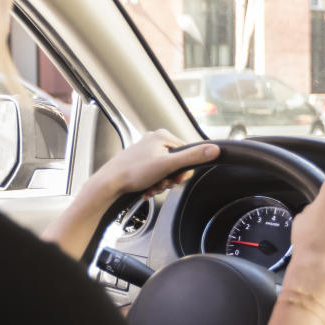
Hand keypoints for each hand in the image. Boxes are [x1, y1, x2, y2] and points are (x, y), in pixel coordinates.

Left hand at [95, 131, 219, 198]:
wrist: (109, 183)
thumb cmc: (133, 172)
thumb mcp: (168, 165)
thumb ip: (192, 157)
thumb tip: (215, 149)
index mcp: (162, 136)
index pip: (188, 153)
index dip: (184, 171)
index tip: (175, 179)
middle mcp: (154, 140)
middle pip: (176, 163)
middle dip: (170, 179)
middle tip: (161, 184)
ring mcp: (146, 150)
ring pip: (165, 170)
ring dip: (161, 183)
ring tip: (151, 187)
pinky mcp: (140, 161)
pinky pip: (155, 173)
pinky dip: (153, 183)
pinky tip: (146, 189)